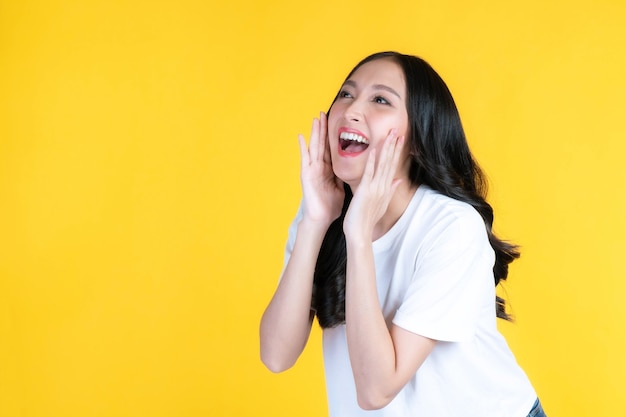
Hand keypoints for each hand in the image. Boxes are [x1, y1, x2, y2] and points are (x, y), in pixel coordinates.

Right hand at [298, 112, 344, 226]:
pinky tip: (301, 136)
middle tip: (325, 113)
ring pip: (314, 147)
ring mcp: (312, 170)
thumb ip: (344, 176)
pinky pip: (304, 159)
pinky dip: (303, 148)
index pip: (331, 149)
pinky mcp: (306, 175)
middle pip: (322, 144)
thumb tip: (355, 169)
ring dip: (314, 133)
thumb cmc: (330, 206)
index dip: (334, 136)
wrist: (321, 219)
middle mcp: (319, 167)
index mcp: (329, 170)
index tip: (337, 122)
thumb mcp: (341, 187)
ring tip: (315, 118)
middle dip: (324, 129)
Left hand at [343, 130, 404, 240]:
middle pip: (390, 162)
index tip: (400, 138)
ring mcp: (375, 188)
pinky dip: (372, 161)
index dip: (396, 151)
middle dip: (394, 145)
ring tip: (390, 134)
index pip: (392, 166)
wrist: (360, 233)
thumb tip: (398, 181)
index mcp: (385, 188)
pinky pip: (369, 173)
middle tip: (397, 130)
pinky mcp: (365, 191)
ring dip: (387, 148)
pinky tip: (374, 149)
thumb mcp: (382, 204)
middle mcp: (383, 186)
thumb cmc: (367, 219)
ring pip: (383, 165)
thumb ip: (390, 191)